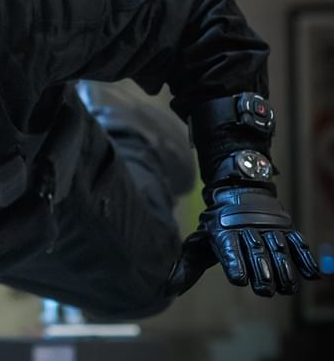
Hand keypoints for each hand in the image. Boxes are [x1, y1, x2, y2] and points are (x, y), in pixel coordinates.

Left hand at [168, 183, 319, 295]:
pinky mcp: (285, 227)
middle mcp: (246, 228)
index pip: (229, 248)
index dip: (234, 263)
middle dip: (261, 270)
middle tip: (264, 290)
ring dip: (284, 268)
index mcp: (223, 232)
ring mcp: (268, 227)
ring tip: (288, 289)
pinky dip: (305, 258)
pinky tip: (312, 275)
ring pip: (277, 247)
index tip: (238, 280)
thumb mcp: (201, 241)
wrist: (237, 191)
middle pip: (255, 250)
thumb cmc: (217, 225)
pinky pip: (297, 242)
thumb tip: (168, 288)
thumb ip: (188, 266)